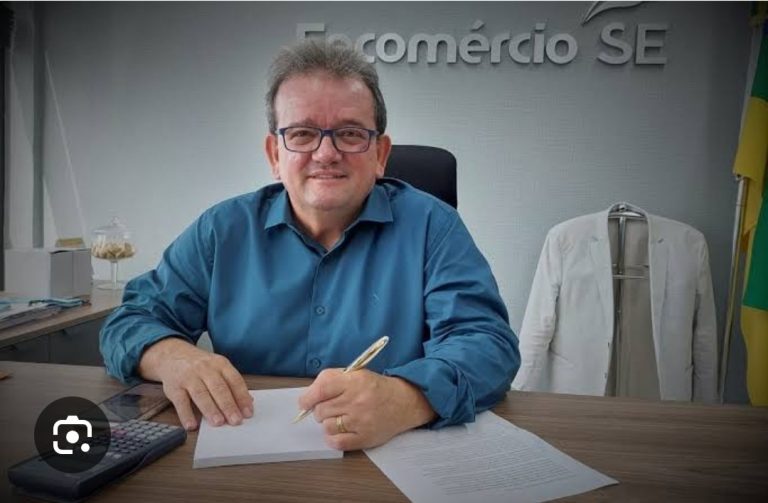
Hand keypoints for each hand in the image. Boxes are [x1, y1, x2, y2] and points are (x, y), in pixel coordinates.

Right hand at [138, 337, 252, 430]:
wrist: (172, 354)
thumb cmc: (200, 365)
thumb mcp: (218, 367)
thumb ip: (232, 384)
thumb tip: (249, 401)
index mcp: (220, 364)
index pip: (234, 380)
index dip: (242, 397)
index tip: (248, 412)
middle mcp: (205, 369)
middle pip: (219, 388)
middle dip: (228, 405)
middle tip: (236, 420)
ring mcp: (189, 377)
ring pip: (201, 394)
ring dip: (210, 409)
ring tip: (219, 423)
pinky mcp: (174, 387)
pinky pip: (180, 402)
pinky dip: (186, 415)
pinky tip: (192, 425)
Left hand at [298, 369, 435, 450]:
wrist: (404, 402)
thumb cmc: (376, 387)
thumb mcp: (356, 373)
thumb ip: (331, 379)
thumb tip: (308, 396)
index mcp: (354, 381)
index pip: (321, 390)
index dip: (307, 398)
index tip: (305, 402)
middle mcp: (357, 401)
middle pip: (321, 410)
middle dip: (320, 410)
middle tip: (330, 408)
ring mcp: (361, 421)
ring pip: (327, 427)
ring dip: (328, 423)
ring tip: (339, 418)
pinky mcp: (365, 438)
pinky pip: (337, 443)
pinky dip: (332, 439)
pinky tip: (338, 432)